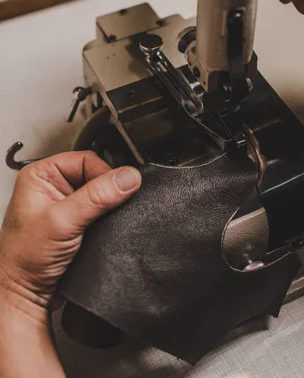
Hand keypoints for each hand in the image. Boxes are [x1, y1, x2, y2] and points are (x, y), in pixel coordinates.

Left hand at [0, 151, 140, 314]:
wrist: (24, 294)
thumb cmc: (24, 259)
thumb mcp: (63, 221)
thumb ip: (97, 197)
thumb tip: (128, 177)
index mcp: (42, 175)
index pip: (86, 159)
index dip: (105, 173)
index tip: (119, 189)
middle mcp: (53, 187)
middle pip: (96, 176)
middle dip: (107, 192)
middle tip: (109, 209)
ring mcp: (66, 205)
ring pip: (101, 194)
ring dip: (108, 207)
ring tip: (102, 221)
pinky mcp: (77, 222)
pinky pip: (102, 212)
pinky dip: (108, 219)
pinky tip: (103, 229)